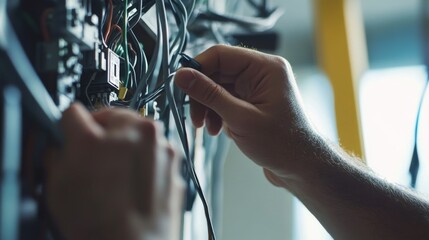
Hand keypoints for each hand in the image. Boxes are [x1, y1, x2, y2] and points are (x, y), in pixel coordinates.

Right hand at [45, 104, 183, 239]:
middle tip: (96, 155)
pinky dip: (145, 158)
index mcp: (94, 137)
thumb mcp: (58, 188)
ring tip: (118, 173)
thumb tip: (60, 147)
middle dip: (102, 132)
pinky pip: (154, 149)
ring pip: (136, 130)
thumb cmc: (99, 226)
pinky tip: (134, 180)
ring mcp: (158, 144)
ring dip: (126, 143)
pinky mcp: (173, 159)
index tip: (70, 132)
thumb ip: (57, 156)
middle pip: (111, 115)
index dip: (69, 125)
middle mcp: (132, 133)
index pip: (74, 112)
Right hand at [175, 45, 313, 184]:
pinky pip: (226, 100)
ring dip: (207, 107)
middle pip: (217, 72)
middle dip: (202, 95)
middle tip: (194, 117)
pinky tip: (218, 130)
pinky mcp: (252, 103)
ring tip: (207, 128)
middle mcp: (261, 73)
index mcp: (265, 67)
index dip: (197, 68)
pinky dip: (217, 114)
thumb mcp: (240, 118)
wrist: (301, 168)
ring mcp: (256, 88)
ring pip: (218, 88)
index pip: (221, 55)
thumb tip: (182, 76)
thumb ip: (209, 95)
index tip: (180, 86)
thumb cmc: (281, 144)